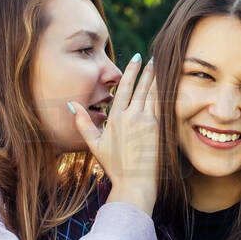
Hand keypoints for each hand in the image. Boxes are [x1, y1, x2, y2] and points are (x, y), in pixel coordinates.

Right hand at [71, 54, 158, 213]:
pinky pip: (163, 107)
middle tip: (154, 57)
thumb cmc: (114, 166)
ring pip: (154, 95)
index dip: (132, 71)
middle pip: (142, 87)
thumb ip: (83, 122)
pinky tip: (169, 87)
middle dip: (148, 71)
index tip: (137, 58)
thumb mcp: (94, 144)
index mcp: (116, 117)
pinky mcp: (158, 130)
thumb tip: (70, 104)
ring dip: (158, 80)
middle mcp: (132, 116)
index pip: (125, 87)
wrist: (134, 182)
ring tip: (163, 66)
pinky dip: (166, 95)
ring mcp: (147, 122)